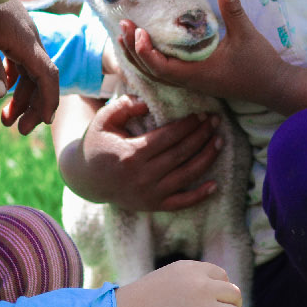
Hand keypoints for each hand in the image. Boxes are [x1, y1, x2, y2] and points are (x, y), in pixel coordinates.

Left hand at [0, 0, 59, 133]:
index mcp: (26, 41)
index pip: (48, 75)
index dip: (49, 100)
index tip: (44, 122)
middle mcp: (29, 39)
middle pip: (42, 77)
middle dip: (35, 105)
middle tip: (21, 130)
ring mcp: (21, 35)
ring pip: (30, 71)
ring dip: (24, 96)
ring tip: (7, 119)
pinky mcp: (10, 32)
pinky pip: (20, 62)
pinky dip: (15, 81)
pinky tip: (2, 90)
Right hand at [64, 96, 222, 210]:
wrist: (86, 179)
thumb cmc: (97, 144)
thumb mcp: (104, 120)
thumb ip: (124, 106)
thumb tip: (147, 101)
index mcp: (131, 154)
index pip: (169, 137)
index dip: (188, 125)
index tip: (201, 114)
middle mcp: (143, 176)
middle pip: (181, 154)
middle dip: (202, 136)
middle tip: (216, 121)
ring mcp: (149, 193)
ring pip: (186, 176)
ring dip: (206, 158)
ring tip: (219, 141)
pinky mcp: (153, 205)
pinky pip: (180, 203)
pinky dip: (199, 196)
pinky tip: (215, 185)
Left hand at [120, 0, 289, 105]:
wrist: (274, 86)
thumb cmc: (260, 63)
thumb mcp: (247, 34)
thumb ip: (233, 10)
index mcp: (198, 74)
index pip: (161, 68)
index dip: (145, 52)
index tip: (139, 32)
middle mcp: (190, 81)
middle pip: (151, 72)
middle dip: (134, 51)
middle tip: (124, 26)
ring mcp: (192, 83)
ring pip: (156, 75)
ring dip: (139, 57)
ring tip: (127, 36)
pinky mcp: (197, 80)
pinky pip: (166, 74)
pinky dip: (151, 62)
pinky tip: (148, 48)